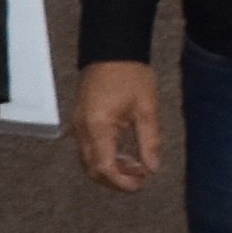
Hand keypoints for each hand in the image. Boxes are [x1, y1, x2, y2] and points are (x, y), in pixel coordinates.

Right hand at [71, 59, 159, 192]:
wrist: (112, 48)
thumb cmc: (129, 73)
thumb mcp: (147, 108)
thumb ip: (149, 141)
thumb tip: (152, 167)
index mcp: (98, 127)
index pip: (105, 168)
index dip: (122, 182)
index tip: (141, 184)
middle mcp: (83, 129)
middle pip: (93, 169)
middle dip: (116, 179)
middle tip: (141, 178)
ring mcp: (79, 124)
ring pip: (89, 161)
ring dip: (110, 169)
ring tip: (136, 166)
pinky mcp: (81, 119)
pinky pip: (88, 148)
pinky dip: (104, 157)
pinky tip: (123, 153)